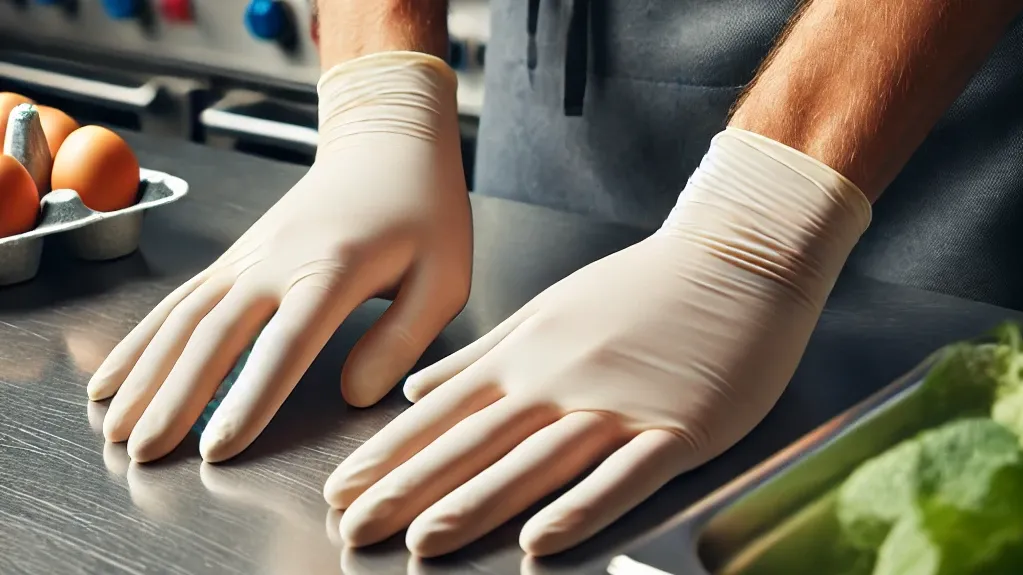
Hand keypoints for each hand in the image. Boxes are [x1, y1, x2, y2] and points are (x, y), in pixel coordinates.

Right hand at [88, 52, 471, 462]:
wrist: (385, 143)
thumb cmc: (424, 212)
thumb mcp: (444, 278)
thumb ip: (403, 340)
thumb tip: (355, 396)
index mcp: (334, 269)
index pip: (285, 345)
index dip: (248, 399)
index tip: (217, 449)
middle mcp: (277, 261)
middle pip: (215, 335)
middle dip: (175, 399)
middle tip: (143, 455)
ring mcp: (248, 256)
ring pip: (182, 318)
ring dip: (145, 375)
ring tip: (114, 429)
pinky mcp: (235, 257)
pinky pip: (179, 301)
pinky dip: (141, 340)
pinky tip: (114, 376)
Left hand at [323, 128, 871, 555]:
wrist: (735, 255)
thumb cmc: (643, 284)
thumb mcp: (549, 308)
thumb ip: (482, 354)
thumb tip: (419, 386)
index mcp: (528, 354)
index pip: (444, 413)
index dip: (389, 455)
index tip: (342, 488)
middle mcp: (559, 380)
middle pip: (473, 442)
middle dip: (408, 489)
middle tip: (354, 527)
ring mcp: (617, 404)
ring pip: (534, 462)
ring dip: (476, 503)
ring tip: (422, 541)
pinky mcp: (676, 428)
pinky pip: (621, 475)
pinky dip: (580, 509)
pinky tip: (541, 540)